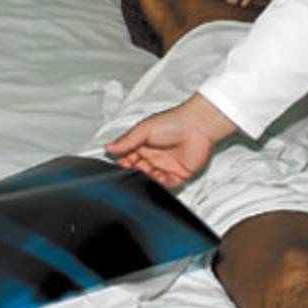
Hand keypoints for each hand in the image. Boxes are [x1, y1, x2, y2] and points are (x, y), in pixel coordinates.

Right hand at [105, 93, 237, 187]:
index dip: (123, 165)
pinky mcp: (178, 175)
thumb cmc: (174, 122)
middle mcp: (153, 156)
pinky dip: (162, 185)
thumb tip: (108, 148)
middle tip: (134, 172)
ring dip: (147, 181)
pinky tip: (161, 178)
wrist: (198, 126)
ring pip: (150, 181)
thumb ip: (127, 141)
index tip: (119, 167)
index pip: (127, 159)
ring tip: (148, 173)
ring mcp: (165, 166)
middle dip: (134, 174)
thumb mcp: (145, 129)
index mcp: (143, 145)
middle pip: (137, 172)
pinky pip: (167, 186)